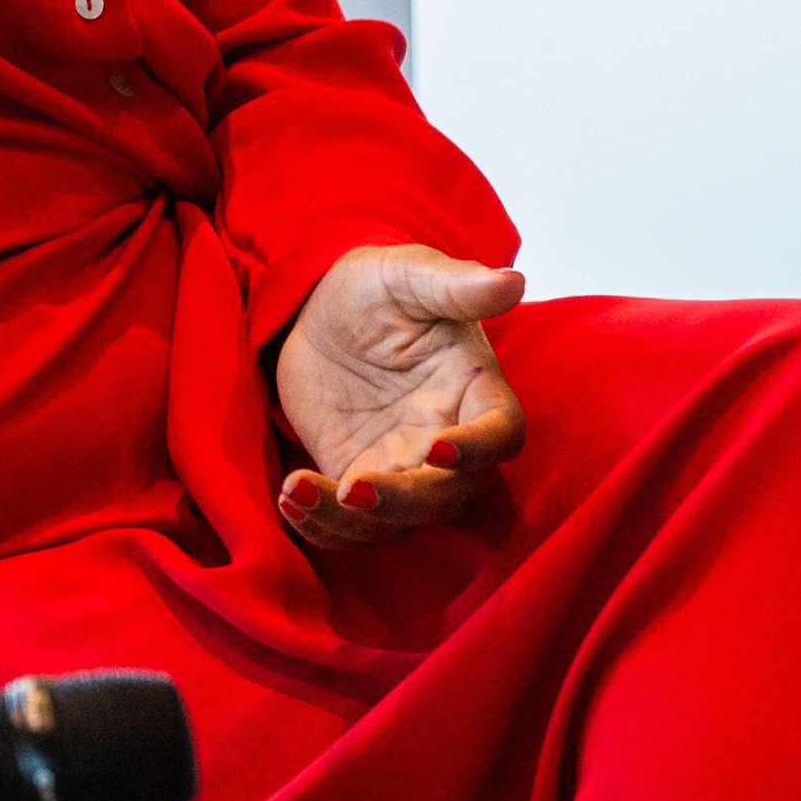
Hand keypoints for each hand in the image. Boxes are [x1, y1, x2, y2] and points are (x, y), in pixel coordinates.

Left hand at [270, 243, 526, 549]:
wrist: (315, 306)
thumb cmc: (375, 285)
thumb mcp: (408, 274)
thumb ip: (456, 284)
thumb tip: (512, 280)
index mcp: (472, 389)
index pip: (500, 433)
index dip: (478, 450)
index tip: (436, 448)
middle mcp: (446, 438)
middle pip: (448, 495)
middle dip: (404, 502)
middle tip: (352, 489)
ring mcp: (401, 465)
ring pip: (397, 522)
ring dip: (350, 523)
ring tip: (298, 492)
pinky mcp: (355, 476)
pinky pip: (349, 524)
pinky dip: (322, 526)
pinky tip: (288, 499)